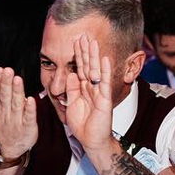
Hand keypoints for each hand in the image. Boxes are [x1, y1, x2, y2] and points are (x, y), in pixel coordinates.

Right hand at [0, 66, 36, 158]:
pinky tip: (31, 99)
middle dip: (6, 83)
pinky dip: (30, 109)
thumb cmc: (4, 122)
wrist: (8, 147)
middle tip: (7, 70)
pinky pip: (28, 118)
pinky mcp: (28, 127)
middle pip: (5, 96)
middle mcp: (6, 112)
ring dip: (17, 92)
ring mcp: (16, 120)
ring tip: (18, 79)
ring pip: (16, 105)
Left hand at [64, 34, 114, 154]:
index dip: (77, 56)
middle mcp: (91, 88)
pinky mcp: (104, 99)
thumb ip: (71, 89)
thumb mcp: (71, 104)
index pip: (79, 68)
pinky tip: (104, 59)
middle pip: (88, 66)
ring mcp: (99, 92)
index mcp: (82, 88)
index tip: (75, 41)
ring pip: (96, 71)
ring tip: (93, 42)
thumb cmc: (82, 124)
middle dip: (85, 51)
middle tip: (83, 35)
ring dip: (94, 56)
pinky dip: (104, 71)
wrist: (90, 140)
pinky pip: (104, 83)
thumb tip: (71, 74)